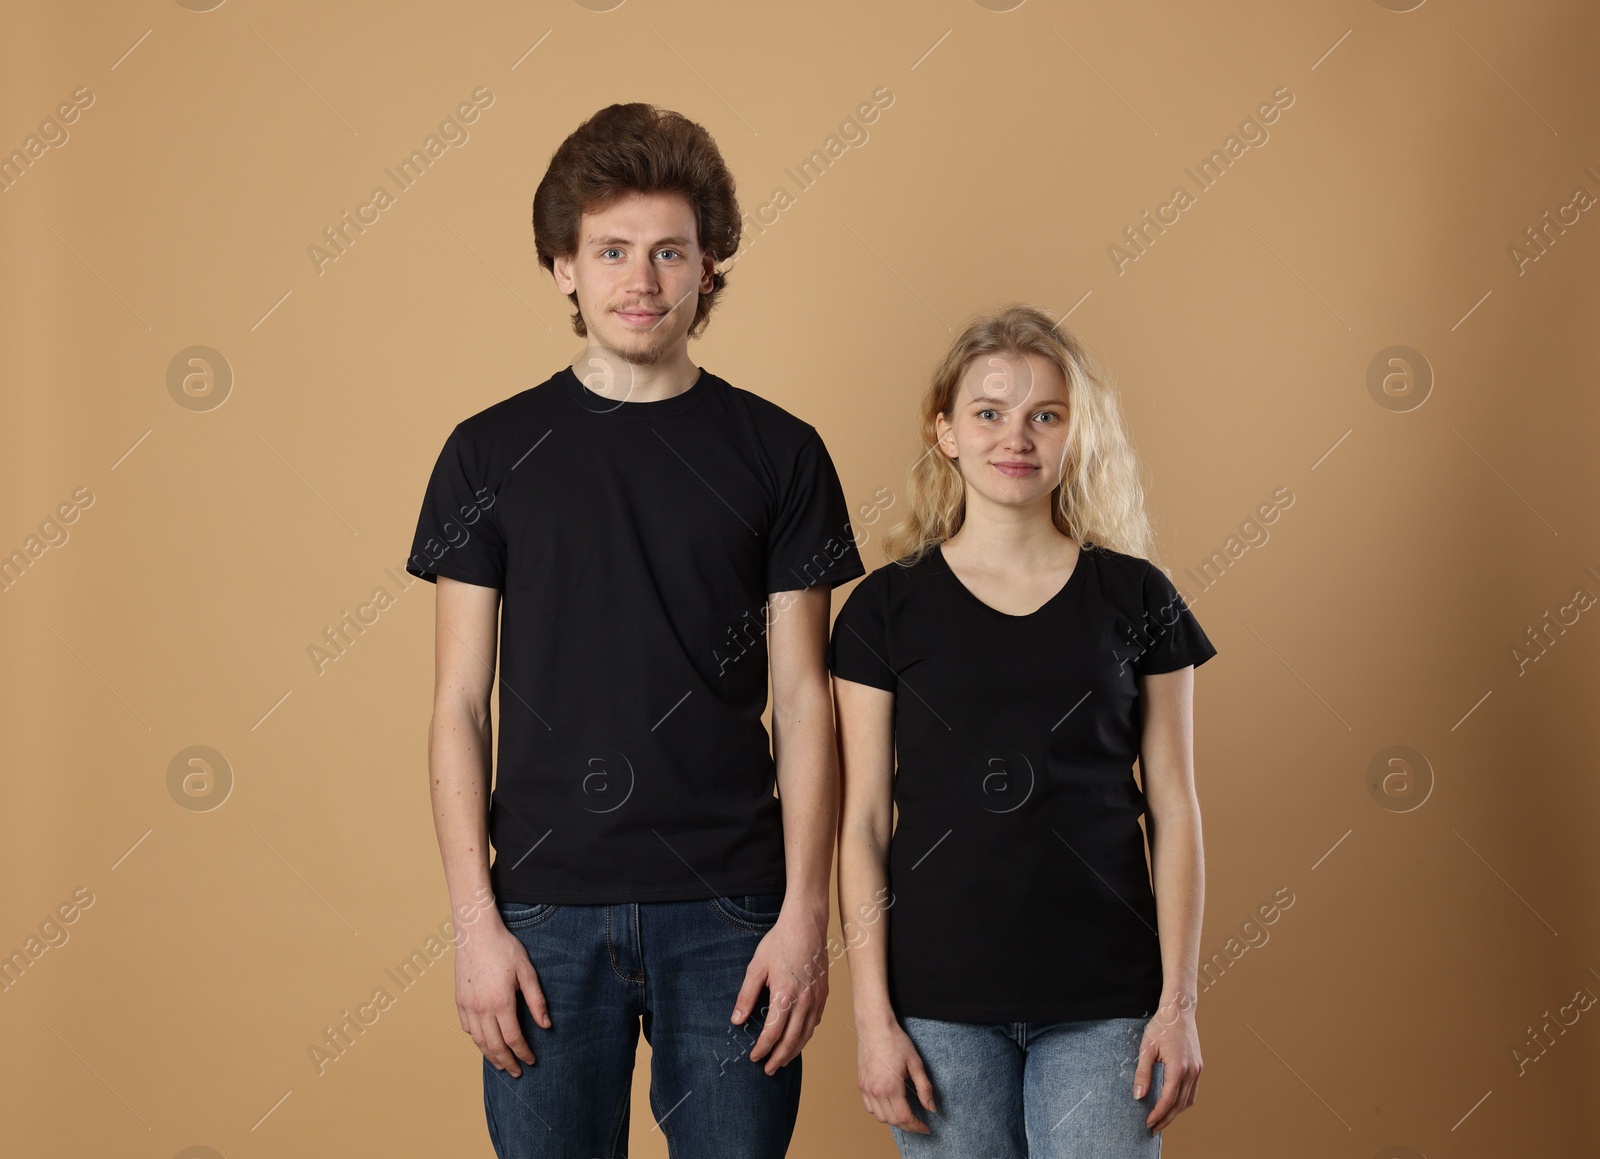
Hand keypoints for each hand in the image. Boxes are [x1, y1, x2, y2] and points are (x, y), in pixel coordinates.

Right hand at [455, 914, 549, 1078]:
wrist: (476, 932)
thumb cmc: (505, 948)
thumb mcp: (527, 972)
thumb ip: (536, 1001)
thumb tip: (546, 1025)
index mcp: (501, 1002)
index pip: (513, 1038)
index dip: (523, 1053)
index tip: (531, 1061)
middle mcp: (481, 1008)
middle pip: (494, 1045)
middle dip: (507, 1062)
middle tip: (516, 1072)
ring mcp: (468, 1005)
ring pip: (478, 1041)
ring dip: (490, 1056)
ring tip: (501, 1064)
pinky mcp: (459, 1001)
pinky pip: (467, 1028)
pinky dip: (477, 1040)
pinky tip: (485, 1042)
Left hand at [730, 906, 828, 1074]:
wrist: (807, 923)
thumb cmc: (780, 941)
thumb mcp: (756, 967)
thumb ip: (746, 996)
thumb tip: (737, 1021)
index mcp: (785, 995)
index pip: (773, 1034)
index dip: (762, 1049)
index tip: (753, 1057)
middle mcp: (804, 1001)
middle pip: (792, 1040)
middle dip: (779, 1058)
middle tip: (768, 1070)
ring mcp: (817, 998)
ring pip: (807, 1034)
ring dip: (794, 1051)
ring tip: (782, 1061)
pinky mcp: (824, 993)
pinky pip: (815, 1022)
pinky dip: (806, 1035)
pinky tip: (799, 1038)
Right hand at [856, 1013, 935, 1133]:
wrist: (875, 1026)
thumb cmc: (896, 1041)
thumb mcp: (916, 1063)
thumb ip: (924, 1088)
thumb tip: (931, 1108)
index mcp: (892, 1087)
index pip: (904, 1118)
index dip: (917, 1126)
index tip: (925, 1127)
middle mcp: (876, 1091)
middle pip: (892, 1121)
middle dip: (908, 1125)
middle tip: (919, 1123)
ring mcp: (867, 1088)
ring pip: (880, 1117)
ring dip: (893, 1120)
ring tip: (905, 1114)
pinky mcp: (861, 1084)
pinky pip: (870, 1107)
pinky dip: (880, 1111)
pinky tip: (889, 1105)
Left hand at [1135, 992, 1201, 1132]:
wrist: (1179, 1010)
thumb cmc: (1161, 1026)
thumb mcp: (1146, 1048)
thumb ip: (1143, 1073)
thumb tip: (1138, 1096)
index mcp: (1178, 1068)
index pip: (1168, 1099)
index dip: (1158, 1113)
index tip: (1147, 1123)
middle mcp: (1192, 1071)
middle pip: (1180, 1104)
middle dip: (1166, 1118)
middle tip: (1152, 1129)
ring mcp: (1197, 1069)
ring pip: (1189, 1100)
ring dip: (1176, 1113)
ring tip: (1162, 1120)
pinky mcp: (1198, 1066)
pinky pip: (1193, 1091)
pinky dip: (1183, 1102)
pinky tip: (1173, 1105)